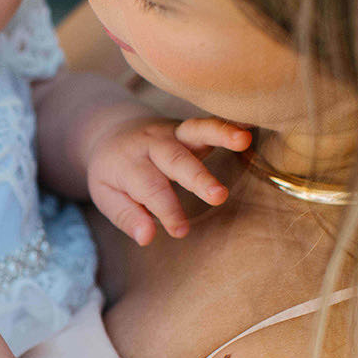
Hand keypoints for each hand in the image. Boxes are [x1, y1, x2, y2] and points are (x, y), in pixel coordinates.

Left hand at [87, 117, 251, 243]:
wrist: (110, 131)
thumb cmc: (112, 172)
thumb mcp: (106, 196)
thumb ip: (127, 217)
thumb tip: (147, 238)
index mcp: (129, 163)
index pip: (151, 189)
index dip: (167, 210)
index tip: (180, 231)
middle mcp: (152, 144)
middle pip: (176, 160)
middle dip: (198, 177)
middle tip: (218, 196)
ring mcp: (173, 132)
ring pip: (196, 130)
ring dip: (220, 134)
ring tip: (243, 140)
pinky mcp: (189, 128)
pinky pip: (210, 122)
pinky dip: (231, 120)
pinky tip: (251, 123)